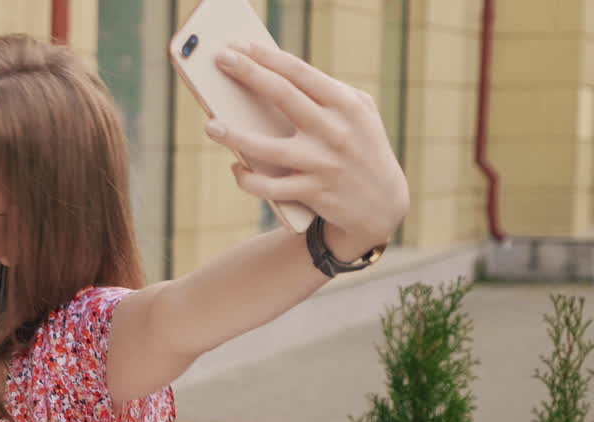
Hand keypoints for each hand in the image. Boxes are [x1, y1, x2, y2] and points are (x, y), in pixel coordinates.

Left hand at [204, 42, 408, 252]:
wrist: (382, 203)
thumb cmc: (360, 146)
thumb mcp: (358, 113)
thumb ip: (326, 93)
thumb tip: (271, 77)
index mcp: (345, 104)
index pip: (300, 73)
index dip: (267, 57)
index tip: (240, 46)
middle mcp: (334, 130)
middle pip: (283, 95)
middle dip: (249, 74)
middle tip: (221, 59)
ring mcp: (322, 163)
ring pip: (268, 148)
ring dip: (235, 136)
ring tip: (211, 126)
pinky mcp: (313, 192)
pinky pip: (270, 187)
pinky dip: (248, 180)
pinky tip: (237, 168)